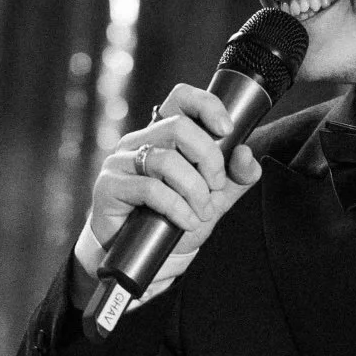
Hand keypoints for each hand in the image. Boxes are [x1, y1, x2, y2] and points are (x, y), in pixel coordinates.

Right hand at [88, 83, 261, 256]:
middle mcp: (140, 140)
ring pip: (167, 160)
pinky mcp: (110, 185)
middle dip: (209, 158)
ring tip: (202, 212)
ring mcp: (121, 161)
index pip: (181, 98)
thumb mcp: (214, 197)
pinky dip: (177, 208)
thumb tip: (246, 153)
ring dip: (195, 190)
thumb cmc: (175, 218)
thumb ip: (236, 176)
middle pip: (179, 127)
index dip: (206, 105)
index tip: (227, 129)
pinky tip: (186, 222)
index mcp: (164, 134)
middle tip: (216, 186)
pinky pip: (150, 188)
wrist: (146, 256)